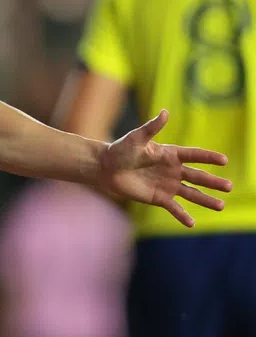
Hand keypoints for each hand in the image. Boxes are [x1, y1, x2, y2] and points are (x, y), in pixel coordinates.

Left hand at [99, 110, 232, 226]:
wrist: (106, 168)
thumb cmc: (121, 150)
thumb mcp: (137, 138)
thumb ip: (152, 127)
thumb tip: (165, 112)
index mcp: (170, 154)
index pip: (194, 155)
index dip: (208, 158)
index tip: (224, 160)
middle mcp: (173, 170)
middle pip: (198, 177)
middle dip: (214, 182)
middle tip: (229, 187)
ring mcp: (167, 185)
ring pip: (191, 193)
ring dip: (206, 200)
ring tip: (221, 206)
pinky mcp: (158, 197)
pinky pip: (174, 207)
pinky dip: (183, 215)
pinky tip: (192, 223)